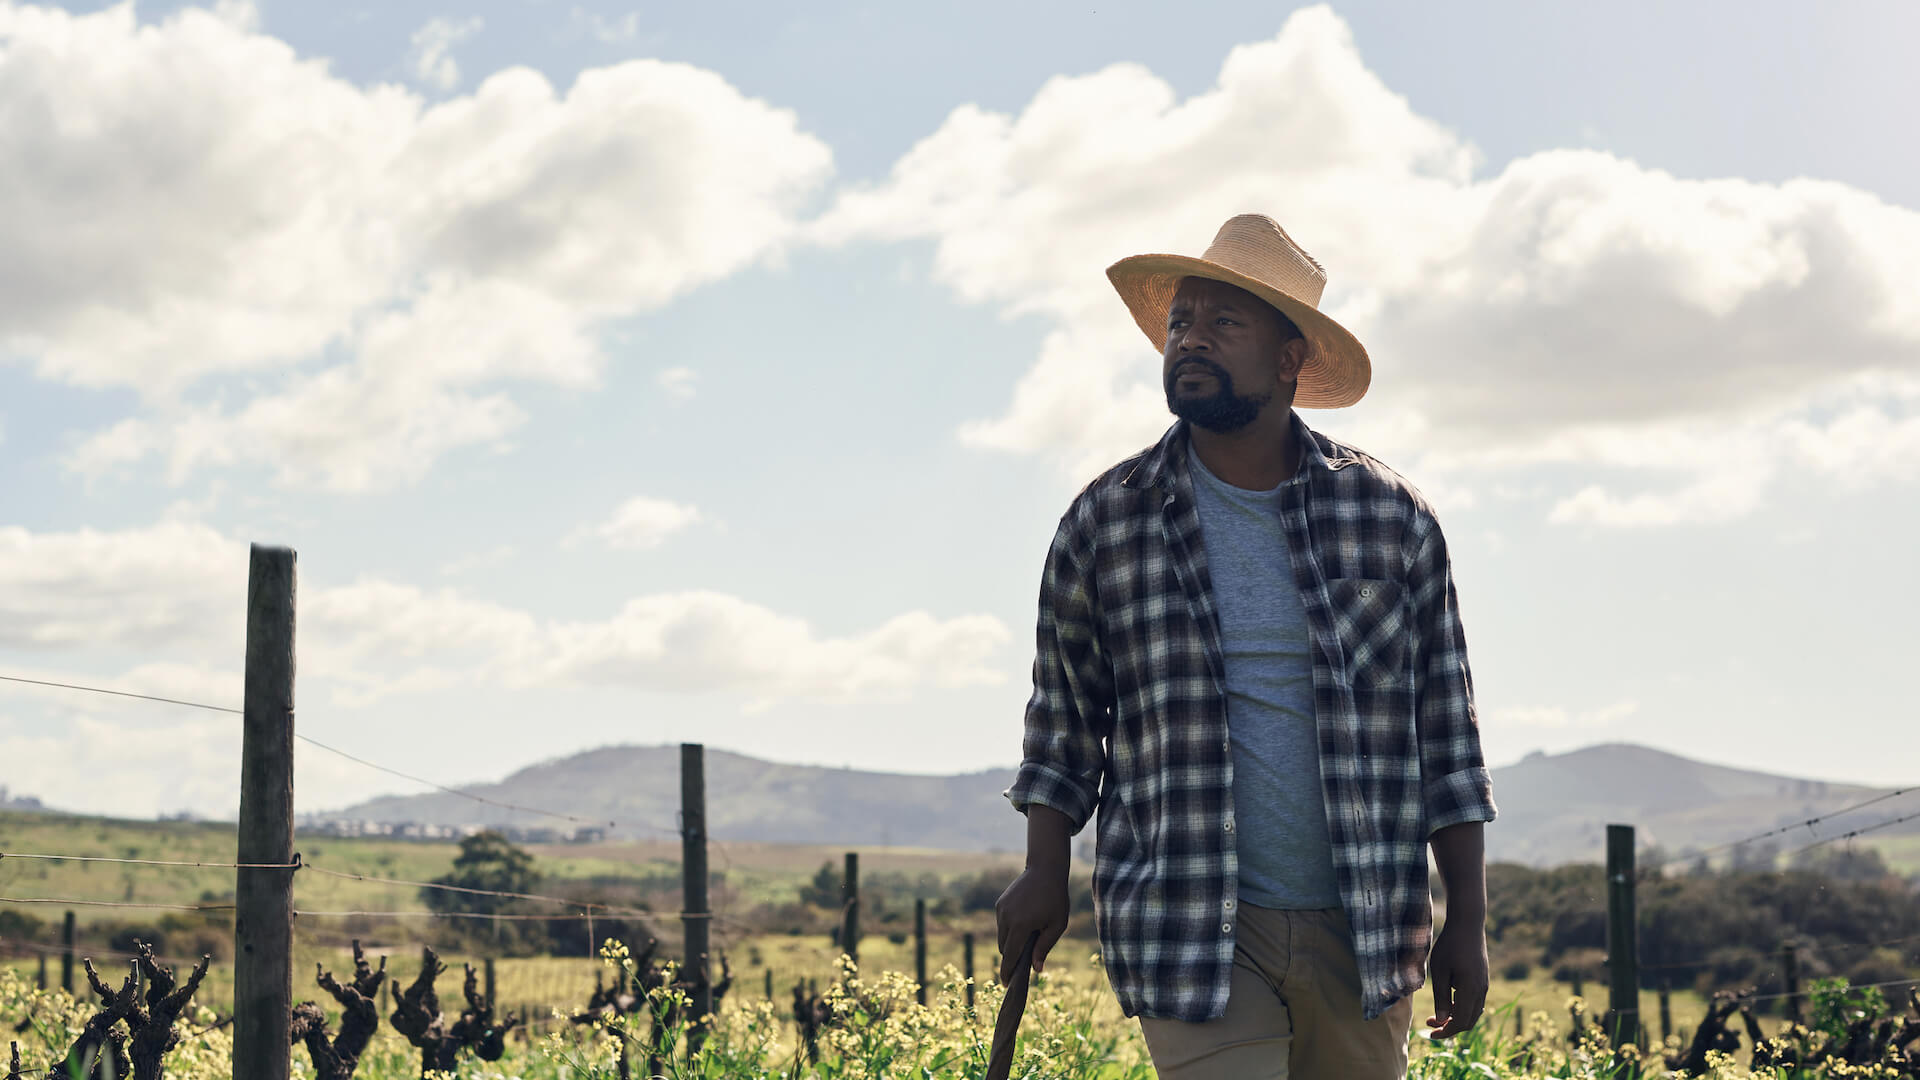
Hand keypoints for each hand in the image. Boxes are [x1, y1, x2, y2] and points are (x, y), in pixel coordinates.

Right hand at [994, 865, 1068, 982]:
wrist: (1045, 869)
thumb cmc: (1056, 898)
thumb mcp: (1057, 925)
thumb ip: (1044, 947)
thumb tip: (1036, 969)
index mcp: (1020, 925)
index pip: (1010, 955)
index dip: (1007, 972)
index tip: (1006, 984)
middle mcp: (1006, 918)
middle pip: (1004, 948)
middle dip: (1012, 956)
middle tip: (1026, 961)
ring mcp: (1001, 910)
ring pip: (1002, 936)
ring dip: (1011, 942)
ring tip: (1028, 938)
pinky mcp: (1000, 904)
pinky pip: (1002, 924)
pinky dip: (1010, 929)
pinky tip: (1025, 923)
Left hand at [1424, 916, 1487, 1039]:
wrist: (1468, 924)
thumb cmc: (1449, 945)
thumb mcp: (1439, 971)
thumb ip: (1441, 997)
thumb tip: (1441, 1021)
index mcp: (1470, 990)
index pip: (1460, 1022)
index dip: (1446, 1031)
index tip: (1429, 1034)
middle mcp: (1481, 991)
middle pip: (1469, 1021)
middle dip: (1449, 1027)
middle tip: (1430, 1025)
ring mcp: (1484, 985)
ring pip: (1473, 1012)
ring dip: (1455, 1018)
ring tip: (1436, 1015)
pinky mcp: (1482, 979)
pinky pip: (1475, 1002)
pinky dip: (1462, 1008)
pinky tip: (1448, 1002)